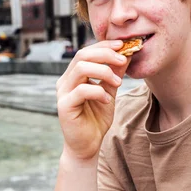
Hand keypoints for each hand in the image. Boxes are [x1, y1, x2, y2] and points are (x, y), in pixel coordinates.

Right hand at [56, 40, 128, 160]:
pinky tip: (107, 100)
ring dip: (104, 71)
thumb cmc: (96, 118)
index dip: (104, 45)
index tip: (123, 45)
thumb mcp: (110, 91)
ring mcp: (63, 92)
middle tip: (123, 59)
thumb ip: (115, 74)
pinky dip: (98, 92)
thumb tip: (127, 54)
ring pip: (81, 68)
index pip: (87, 51)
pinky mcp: (64, 106)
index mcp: (74, 74)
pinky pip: (82, 91)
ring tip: (118, 82)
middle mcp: (66, 80)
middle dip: (106, 54)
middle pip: (83, 55)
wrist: (87, 145)